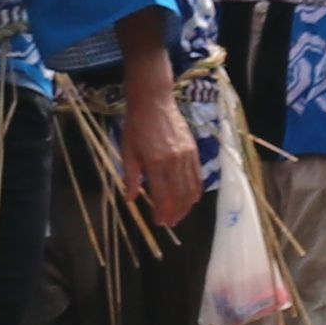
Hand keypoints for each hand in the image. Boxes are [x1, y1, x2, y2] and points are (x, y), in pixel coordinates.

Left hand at [125, 73, 204, 231]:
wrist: (153, 102)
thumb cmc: (136, 126)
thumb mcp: (127, 150)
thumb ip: (131, 177)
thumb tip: (130, 199)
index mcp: (155, 163)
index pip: (161, 196)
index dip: (161, 212)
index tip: (159, 222)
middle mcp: (174, 162)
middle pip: (179, 196)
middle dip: (175, 213)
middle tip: (170, 223)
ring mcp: (186, 157)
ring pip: (190, 189)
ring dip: (186, 206)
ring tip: (180, 215)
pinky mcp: (194, 151)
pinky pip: (198, 177)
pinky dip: (196, 191)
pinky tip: (191, 199)